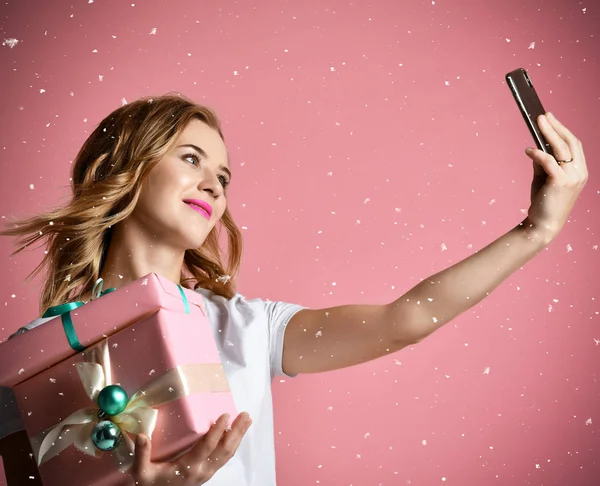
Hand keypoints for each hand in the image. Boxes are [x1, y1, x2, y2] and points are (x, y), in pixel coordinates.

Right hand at [131, 412, 251, 484]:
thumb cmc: (150, 484)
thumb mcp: (142, 473)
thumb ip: (142, 454)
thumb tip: (142, 435)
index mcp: (188, 469)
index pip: (207, 447)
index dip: (217, 431)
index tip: (225, 416)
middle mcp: (202, 471)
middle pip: (224, 450)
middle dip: (236, 432)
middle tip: (245, 415)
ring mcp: (207, 473)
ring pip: (227, 454)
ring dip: (238, 436)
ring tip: (246, 420)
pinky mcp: (208, 472)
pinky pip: (224, 458)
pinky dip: (233, 444)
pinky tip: (235, 434)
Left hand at [522, 112, 587, 244]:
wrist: (542, 225)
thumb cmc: (543, 202)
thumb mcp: (543, 178)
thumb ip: (542, 163)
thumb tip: (535, 146)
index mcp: (580, 171)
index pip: (574, 145)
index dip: (563, 130)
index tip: (551, 118)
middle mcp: (580, 172)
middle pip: (570, 142)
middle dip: (556, 126)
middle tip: (543, 115)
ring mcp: (573, 178)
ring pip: (561, 149)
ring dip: (548, 133)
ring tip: (537, 122)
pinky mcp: (561, 183)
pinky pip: (548, 161)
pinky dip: (537, 154)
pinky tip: (528, 151)